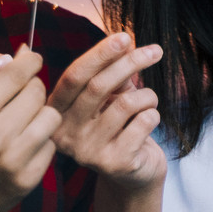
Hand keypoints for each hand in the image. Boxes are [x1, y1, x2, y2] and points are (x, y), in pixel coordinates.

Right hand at [0, 46, 60, 211]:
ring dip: (39, 114)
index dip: (28, 60)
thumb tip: (16, 53)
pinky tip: (21, 146)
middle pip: (36, 91)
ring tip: (22, 120)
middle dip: (30, 87)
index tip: (31, 58)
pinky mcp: (27, 180)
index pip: (16, 73)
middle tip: (20, 94)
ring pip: (50, 117)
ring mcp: (14, 160)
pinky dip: (39, 141)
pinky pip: (50, 146)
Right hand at [49, 33, 165, 191]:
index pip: (74, 76)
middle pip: (98, 87)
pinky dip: (153, 114)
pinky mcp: (114, 163)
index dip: (99, 54)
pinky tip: (149, 122)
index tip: (124, 36)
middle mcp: (65, 135)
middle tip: (156, 51)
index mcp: (57, 113)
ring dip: (147, 95)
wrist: (133, 175)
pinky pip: (143, 122)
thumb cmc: (119, 128)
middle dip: (130, 63)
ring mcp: (88, 152)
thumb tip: (123, 41)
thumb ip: (113, 71)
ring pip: (126, 104)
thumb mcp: (111, 96)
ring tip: (149, 101)